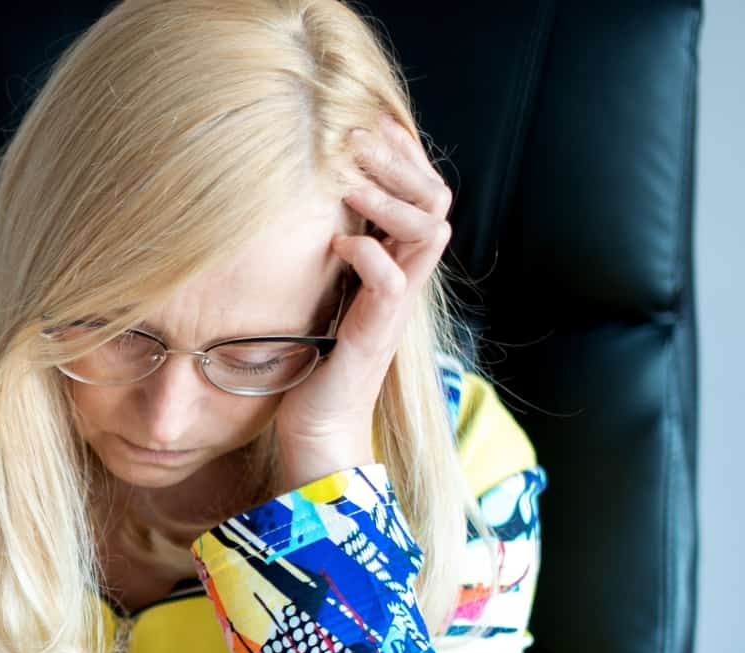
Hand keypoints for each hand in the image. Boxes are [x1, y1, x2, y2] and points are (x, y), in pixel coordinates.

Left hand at [272, 114, 454, 492]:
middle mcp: (403, 284)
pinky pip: (393, 282)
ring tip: (350, 181)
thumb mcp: (321, 296)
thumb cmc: (312, 367)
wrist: (316, 433)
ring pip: (428, 231)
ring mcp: (393, 310)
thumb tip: (308, 210)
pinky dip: (368, 253)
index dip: (405, 157)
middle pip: (436, 201)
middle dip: (399, 163)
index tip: (370, 127)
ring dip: (388, 198)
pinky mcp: (374, 337)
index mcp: (394, 268)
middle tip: (356, 138)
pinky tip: (338, 242)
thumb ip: (330, 257)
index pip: (424, 195)